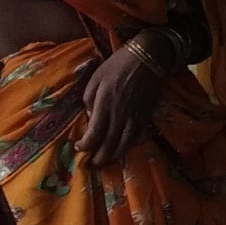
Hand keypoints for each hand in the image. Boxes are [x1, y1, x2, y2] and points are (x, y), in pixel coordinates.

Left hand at [76, 29, 172, 163]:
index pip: (94, 133)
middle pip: (109, 144)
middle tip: (93, 165)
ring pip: (125, 145)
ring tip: (107, 162)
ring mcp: (135, 118)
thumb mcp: (95, 78)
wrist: (146, 60)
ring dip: (115, 156)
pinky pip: (139, 137)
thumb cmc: (117, 66)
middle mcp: (120, 115)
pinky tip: (125, 148)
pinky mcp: (146, 117)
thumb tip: (90, 118)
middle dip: (100, 157)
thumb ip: (89, 99)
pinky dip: (132, 146)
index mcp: (105, 105)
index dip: (86, 145)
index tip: (79, 148)